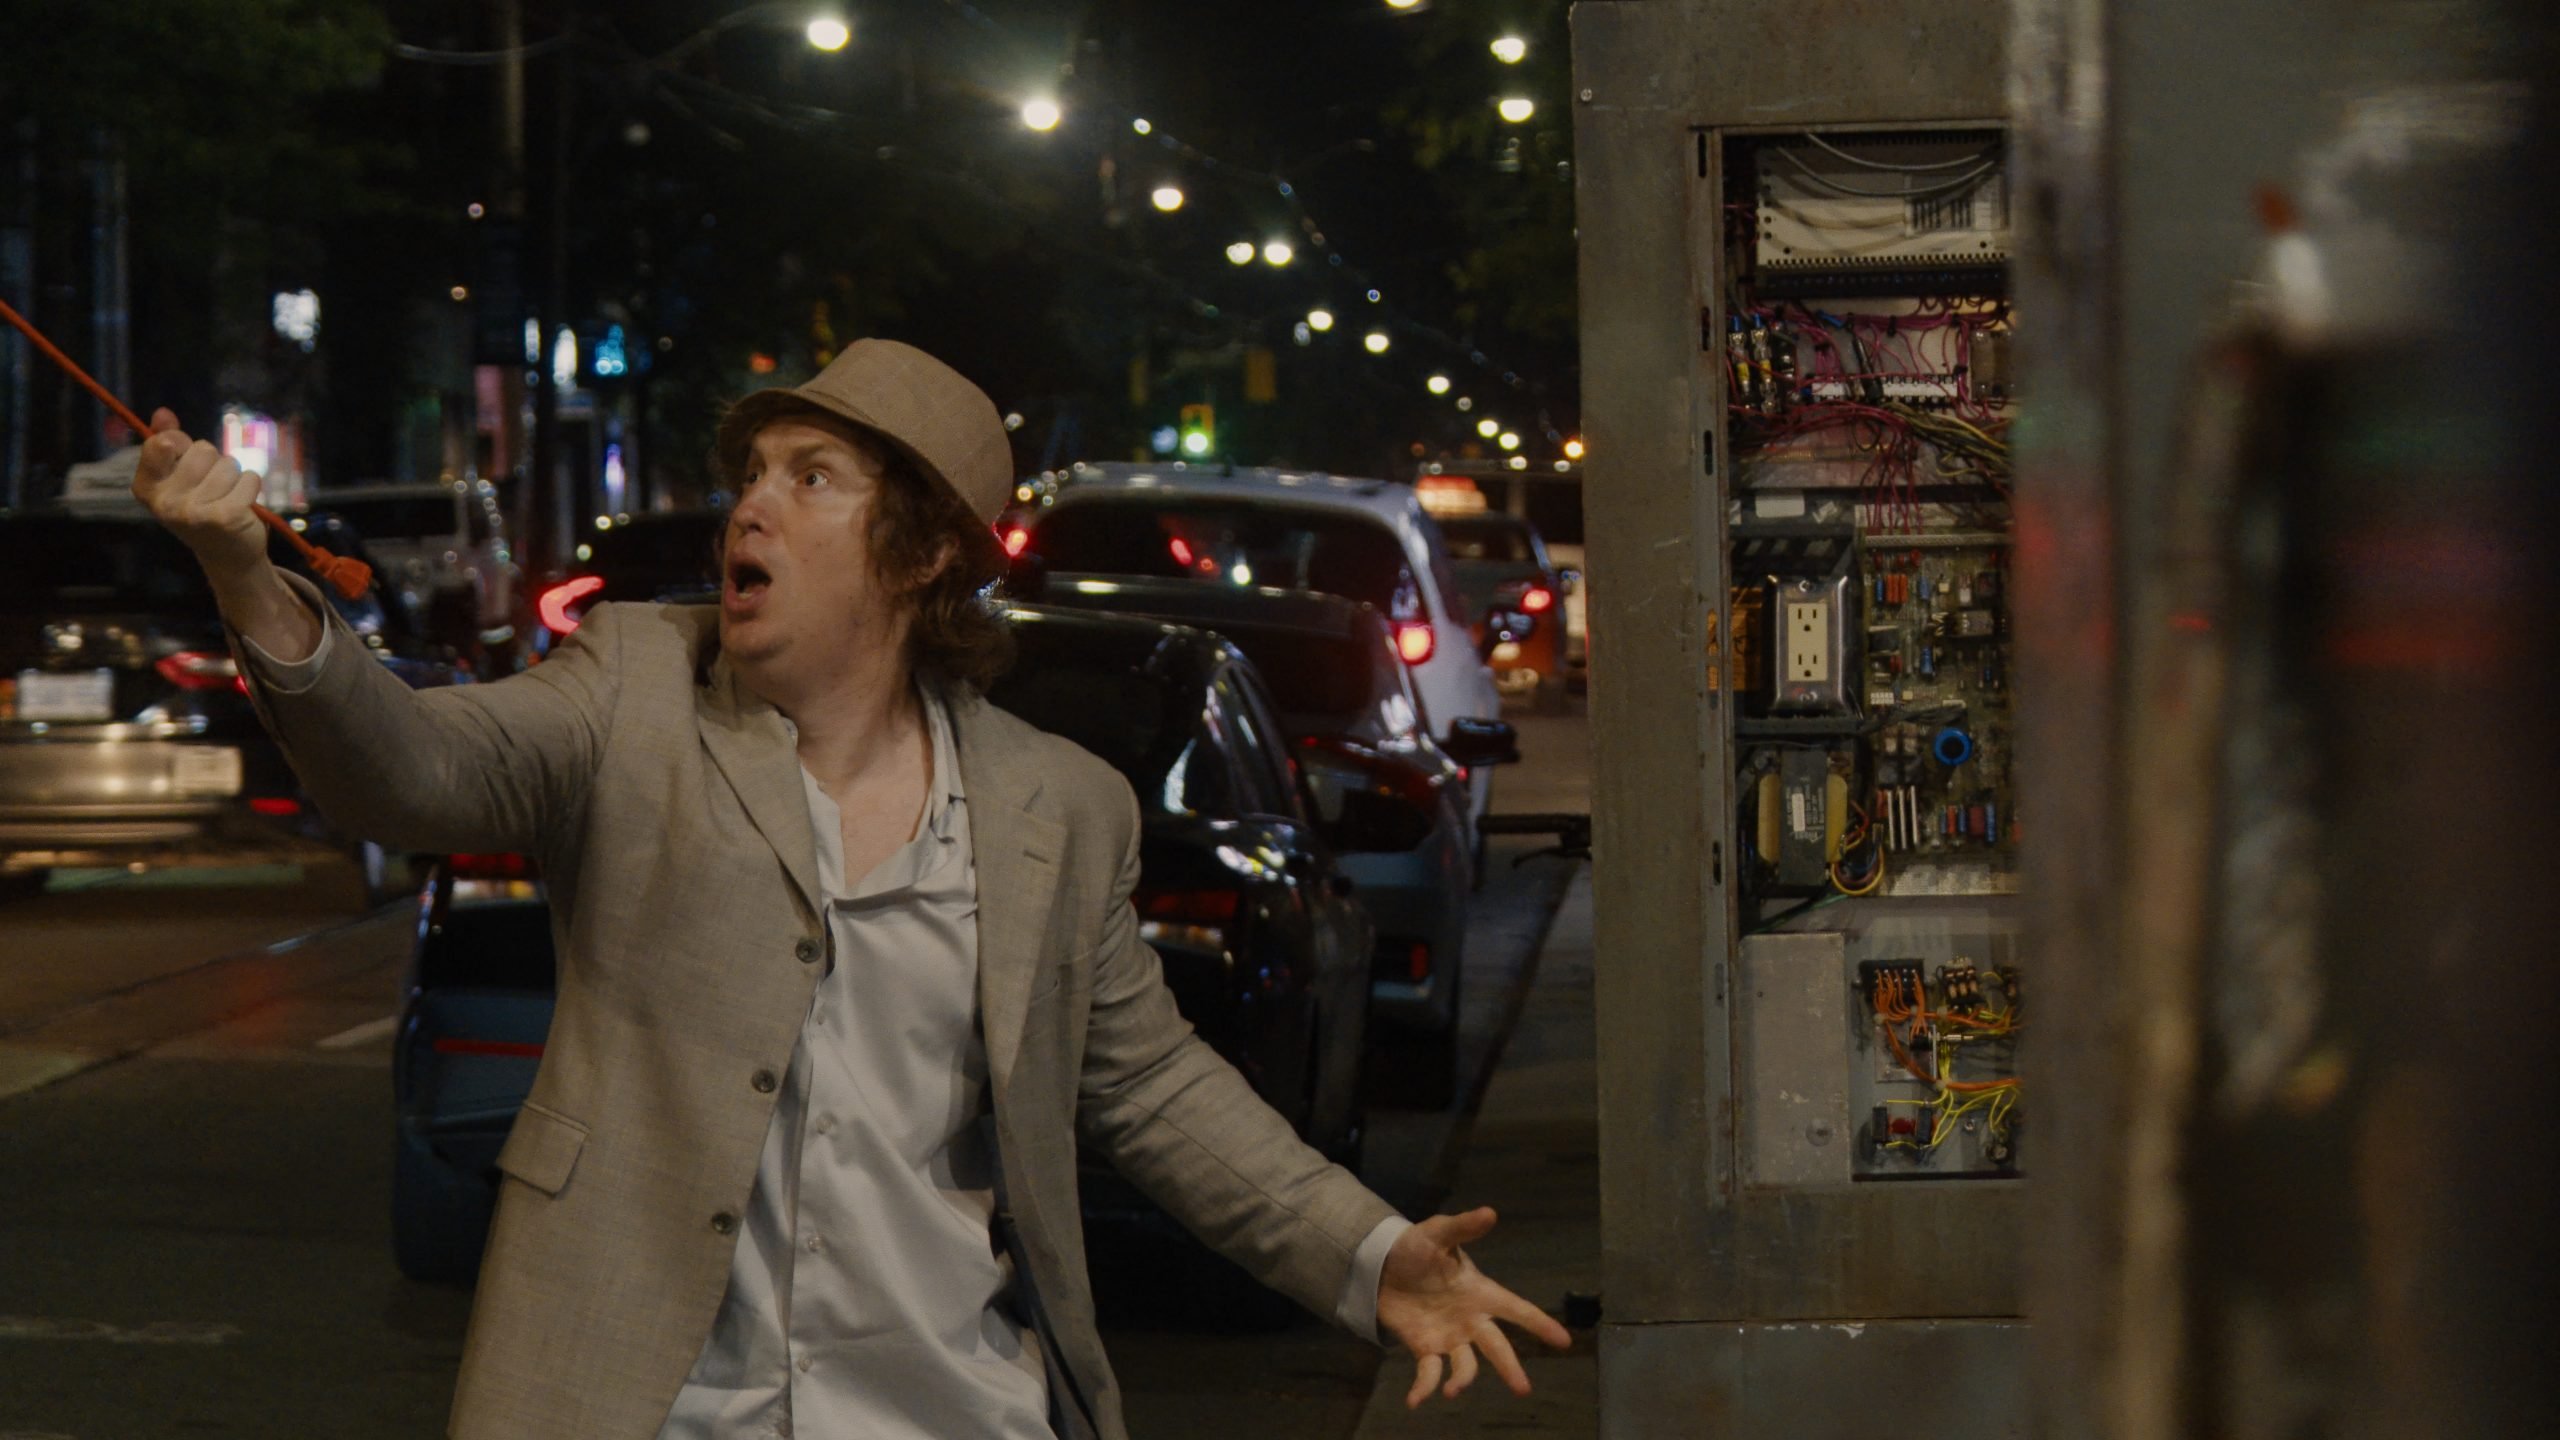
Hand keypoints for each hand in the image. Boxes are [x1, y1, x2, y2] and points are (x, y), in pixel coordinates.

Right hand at [132, 407, 268, 581]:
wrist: (228, 555)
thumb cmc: (202, 507)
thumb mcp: (179, 475)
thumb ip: (168, 443)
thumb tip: (162, 413)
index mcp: (147, 489)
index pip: (160, 443)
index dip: (180, 443)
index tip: (183, 458)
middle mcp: (165, 503)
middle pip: (202, 449)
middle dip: (214, 462)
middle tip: (212, 488)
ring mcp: (194, 512)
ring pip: (228, 464)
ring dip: (234, 477)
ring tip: (227, 498)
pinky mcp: (225, 517)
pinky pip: (250, 478)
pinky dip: (251, 486)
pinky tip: (243, 506)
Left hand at [1377, 1206, 1572, 1406]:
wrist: (1380, 1265)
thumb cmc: (1416, 1247)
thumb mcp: (1438, 1233)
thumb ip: (1463, 1226)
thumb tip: (1490, 1212)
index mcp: (1480, 1293)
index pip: (1517, 1309)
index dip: (1540, 1324)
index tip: (1564, 1341)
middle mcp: (1470, 1320)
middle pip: (1497, 1347)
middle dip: (1510, 1368)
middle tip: (1523, 1390)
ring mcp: (1449, 1337)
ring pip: (1464, 1366)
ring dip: (1461, 1380)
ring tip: (1452, 1390)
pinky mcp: (1424, 1348)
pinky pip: (1428, 1373)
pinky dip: (1424, 1388)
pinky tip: (1415, 1401)